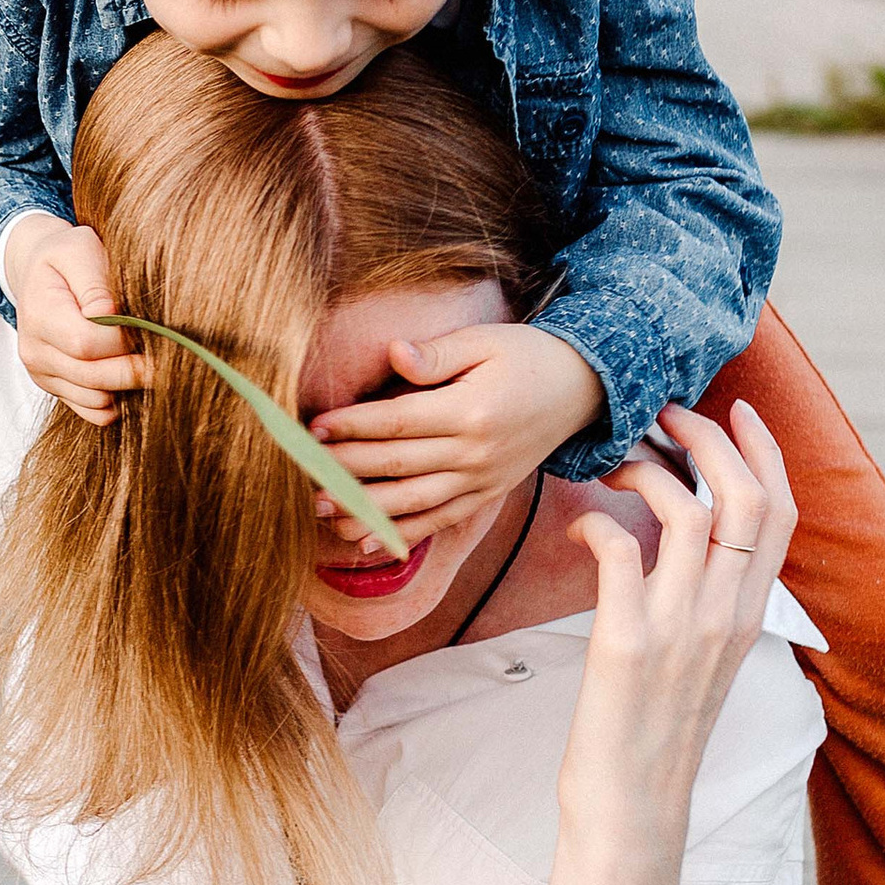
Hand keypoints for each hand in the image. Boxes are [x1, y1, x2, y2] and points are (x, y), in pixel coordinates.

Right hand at [8, 213, 147, 423]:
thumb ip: (95, 283)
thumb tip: (111, 315)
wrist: (39, 273)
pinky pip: (93, 412)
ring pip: (97, 401)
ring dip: (130, 387)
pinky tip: (132, 376)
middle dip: (137, 369)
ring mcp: (44, 375)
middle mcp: (35, 352)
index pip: (88, 344)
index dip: (127, 341)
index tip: (156, 330)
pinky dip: (118, 402)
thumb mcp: (79, 250)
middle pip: (95, 378)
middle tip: (172, 355)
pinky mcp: (56, 389)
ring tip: (151, 360)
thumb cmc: (67, 256)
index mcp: (40, 315)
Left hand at [309, 322, 604, 541]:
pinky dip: (404, 536)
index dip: (352, 426)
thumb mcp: (484, 341)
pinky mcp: (487, 495)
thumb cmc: (526, 356)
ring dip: (364, 510)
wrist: (584, 389)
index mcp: (470, 410)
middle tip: (300, 472)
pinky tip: (367, 543)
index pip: (397, 422)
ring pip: (413, 502)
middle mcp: (475, 453)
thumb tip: (394, 353)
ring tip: (321, 511)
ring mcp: (482, 480)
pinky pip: (440, 521)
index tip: (313, 427)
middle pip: (397, 465)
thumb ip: (437, 354)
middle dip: (344, 469)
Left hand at [528, 401, 796, 884]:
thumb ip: (692, 605)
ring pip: (694, 511)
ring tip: (617, 456)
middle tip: (667, 413)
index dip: (766, 454)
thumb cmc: (647, 748)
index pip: (782, 517)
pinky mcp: (628, 648)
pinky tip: (579, 522)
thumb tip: (666, 543)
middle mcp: (728, 621)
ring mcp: (683, 633)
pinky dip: (602, 519)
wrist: (630, 828)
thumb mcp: (688, 668)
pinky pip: (624, 551)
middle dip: (712, 439)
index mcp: (750, 623)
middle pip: (749, 498)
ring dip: (653, 468)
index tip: (737, 412)